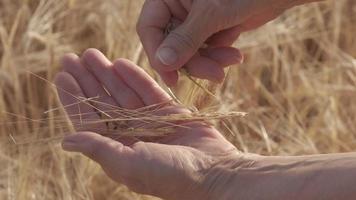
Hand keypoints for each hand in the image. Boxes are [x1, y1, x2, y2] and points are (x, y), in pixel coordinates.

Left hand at [54, 48, 243, 199]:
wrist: (213, 172)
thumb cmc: (169, 175)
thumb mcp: (128, 164)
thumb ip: (99, 149)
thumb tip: (65, 140)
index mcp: (117, 150)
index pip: (89, 120)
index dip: (75, 98)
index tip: (62, 76)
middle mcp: (131, 135)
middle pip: (104, 103)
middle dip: (88, 81)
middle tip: (73, 58)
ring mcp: (150, 122)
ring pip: (123, 93)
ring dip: (107, 74)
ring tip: (92, 55)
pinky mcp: (169, 112)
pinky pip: (148, 91)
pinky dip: (134, 77)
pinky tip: (120, 63)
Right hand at [137, 0, 299, 85]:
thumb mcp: (211, 13)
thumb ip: (185, 39)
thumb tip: (162, 64)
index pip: (150, 28)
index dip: (158, 54)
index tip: (172, 78)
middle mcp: (179, 8)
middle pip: (172, 44)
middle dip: (194, 62)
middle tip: (215, 76)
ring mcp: (196, 20)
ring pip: (191, 51)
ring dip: (209, 62)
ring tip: (232, 61)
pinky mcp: (213, 29)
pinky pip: (207, 51)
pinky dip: (219, 58)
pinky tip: (235, 56)